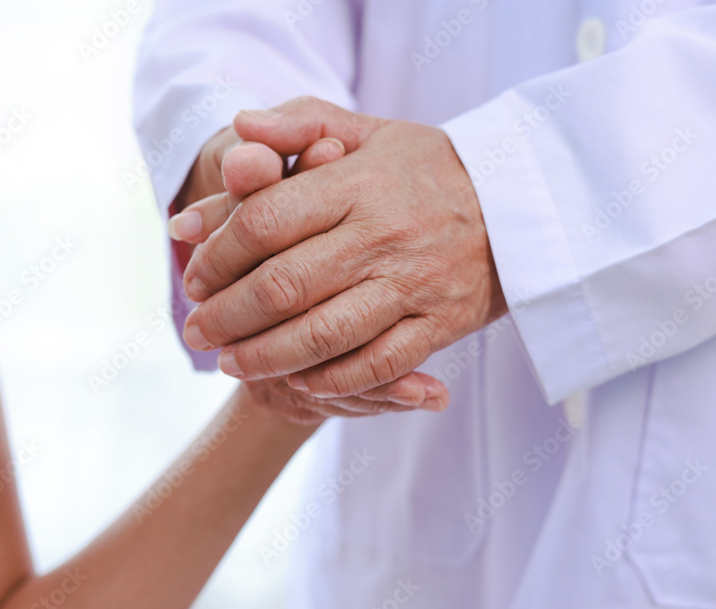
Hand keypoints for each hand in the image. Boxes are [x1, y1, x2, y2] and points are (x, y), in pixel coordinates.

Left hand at [168, 124, 450, 421]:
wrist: (521, 201)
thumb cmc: (426, 167)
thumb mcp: (367, 129)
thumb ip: (300, 123)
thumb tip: (238, 129)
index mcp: (357, 183)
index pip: (265, 221)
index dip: (217, 255)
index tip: (194, 277)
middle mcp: (382, 235)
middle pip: (283, 286)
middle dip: (226, 316)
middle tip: (196, 331)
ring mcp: (414, 283)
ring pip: (324, 334)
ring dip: (265, 357)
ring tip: (228, 363)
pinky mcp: (440, 323)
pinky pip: (379, 364)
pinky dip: (332, 379)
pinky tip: (297, 380)